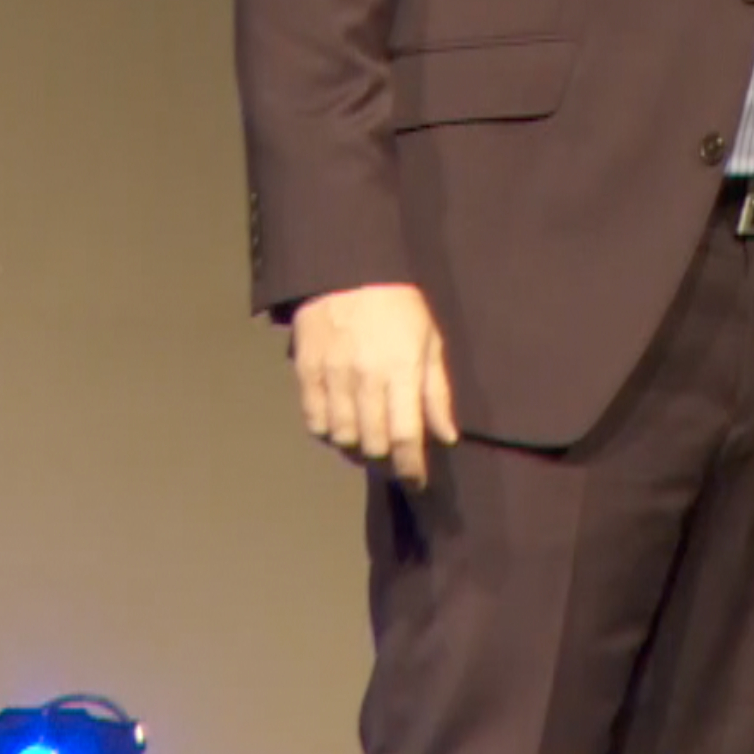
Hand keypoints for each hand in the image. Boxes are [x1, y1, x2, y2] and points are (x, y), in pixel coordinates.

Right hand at [290, 282, 457, 488]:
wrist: (348, 271)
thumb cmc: (399, 308)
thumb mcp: (430, 342)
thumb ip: (437, 392)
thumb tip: (447, 436)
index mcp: (402, 370)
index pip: (405, 435)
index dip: (411, 466)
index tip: (417, 482)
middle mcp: (365, 378)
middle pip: (371, 443)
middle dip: (387, 461)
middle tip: (396, 460)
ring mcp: (332, 376)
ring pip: (342, 438)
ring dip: (357, 450)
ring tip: (370, 445)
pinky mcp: (306, 373)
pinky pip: (314, 421)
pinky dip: (329, 434)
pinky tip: (343, 428)